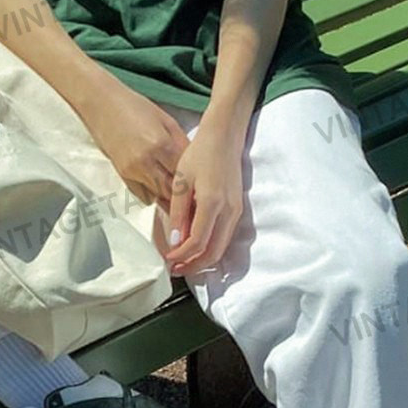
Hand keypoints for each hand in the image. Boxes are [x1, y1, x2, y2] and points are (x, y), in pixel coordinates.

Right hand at [83, 82, 189, 207]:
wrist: (101, 104)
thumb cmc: (134, 106)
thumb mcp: (165, 120)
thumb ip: (182, 143)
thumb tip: (196, 163)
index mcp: (162, 144)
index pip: (186, 174)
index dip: (197, 183)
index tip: (207, 186)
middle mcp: (147, 162)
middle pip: (174, 191)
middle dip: (186, 195)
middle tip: (198, 196)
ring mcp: (133, 171)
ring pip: (160, 197)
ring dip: (171, 197)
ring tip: (183, 196)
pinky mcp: (122, 175)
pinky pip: (144, 196)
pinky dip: (154, 194)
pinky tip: (161, 187)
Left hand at [164, 111, 245, 275]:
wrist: (224, 137)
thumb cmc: (200, 154)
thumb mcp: (182, 181)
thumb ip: (178, 213)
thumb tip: (175, 241)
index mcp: (212, 203)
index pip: (198, 242)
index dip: (182, 256)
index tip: (168, 260)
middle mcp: (229, 212)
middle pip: (214, 253)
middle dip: (195, 266)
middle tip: (176, 269)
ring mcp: (237, 212)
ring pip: (222, 248)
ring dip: (204, 259)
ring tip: (185, 261)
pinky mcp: (238, 209)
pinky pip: (226, 237)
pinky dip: (213, 248)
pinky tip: (198, 246)